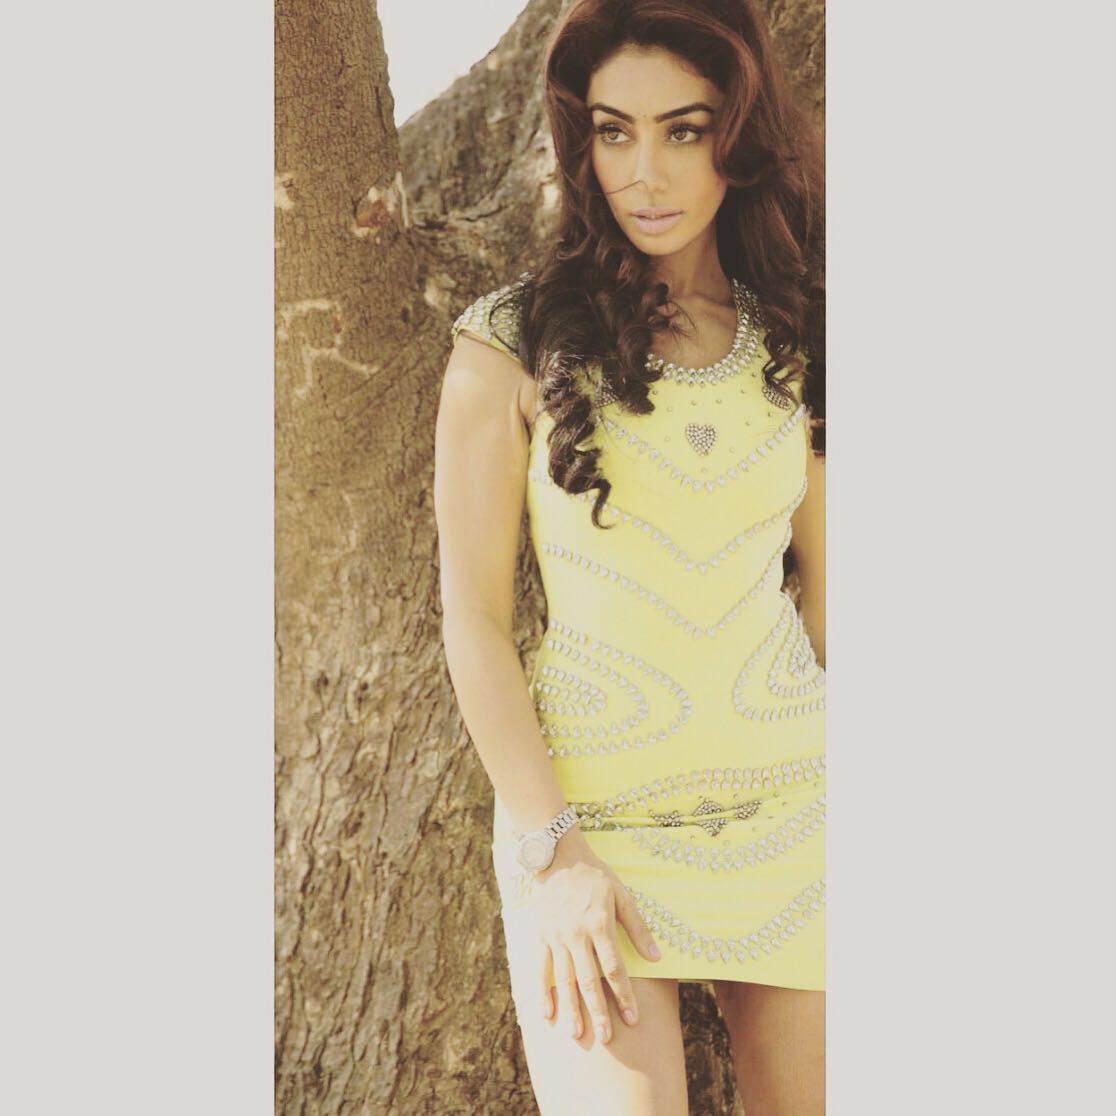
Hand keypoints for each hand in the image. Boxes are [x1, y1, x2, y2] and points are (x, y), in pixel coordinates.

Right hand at [529, 830, 661, 1043]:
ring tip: (577, 1034)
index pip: (614, 968)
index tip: (632, 1019)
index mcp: (599, 923)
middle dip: (598, 1011)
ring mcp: (556, 936)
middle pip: (589, 979)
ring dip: (571, 1008)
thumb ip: (638, 928)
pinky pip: (541, 968)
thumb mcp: (622, 895)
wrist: (559, 858)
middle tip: (606, 1038)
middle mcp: (576, 933)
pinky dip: (543, 992)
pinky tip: (548, 1014)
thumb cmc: (595, 877)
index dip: (624, 995)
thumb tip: (657, 958)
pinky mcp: (541, 935)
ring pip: (564, 979)